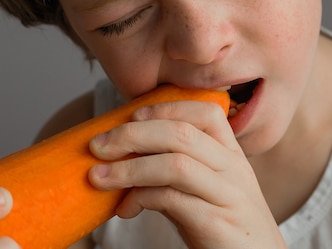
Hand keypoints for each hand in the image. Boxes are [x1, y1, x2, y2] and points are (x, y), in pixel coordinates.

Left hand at [88, 100, 286, 248]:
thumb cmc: (224, 223)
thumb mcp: (207, 188)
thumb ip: (177, 168)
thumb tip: (125, 153)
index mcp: (231, 154)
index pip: (207, 113)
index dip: (167, 108)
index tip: (133, 114)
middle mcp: (233, 169)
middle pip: (182, 134)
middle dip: (133, 134)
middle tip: (99, 145)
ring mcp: (227, 195)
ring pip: (176, 165)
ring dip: (130, 168)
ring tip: (99, 177)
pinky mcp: (216, 223)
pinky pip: (172, 200)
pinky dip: (140, 199)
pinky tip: (124, 209)